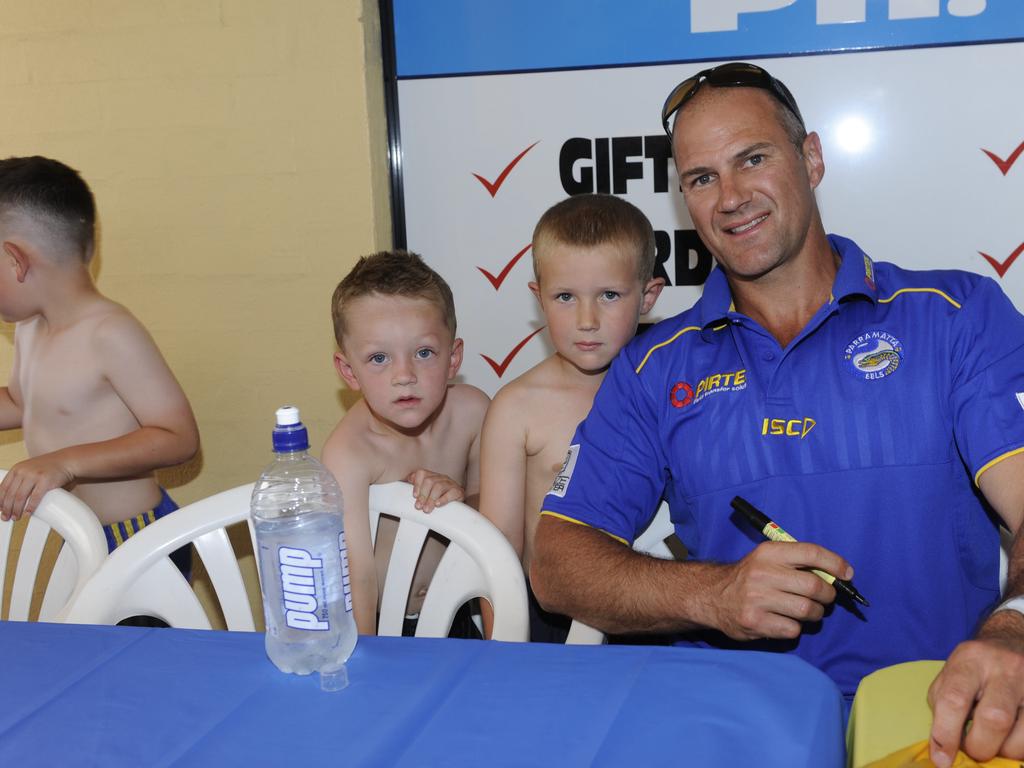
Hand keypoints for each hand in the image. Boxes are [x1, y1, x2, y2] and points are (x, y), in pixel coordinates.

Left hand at [0, 454, 74, 520]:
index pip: (3, 488)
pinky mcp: (45, 481)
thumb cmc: (49, 468)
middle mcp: (23, 471)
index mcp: (17, 469)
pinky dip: (30, 507)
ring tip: (16, 517)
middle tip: (6, 517)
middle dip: (6, 508)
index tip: (0, 509)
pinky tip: (28, 513)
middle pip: (10, 494)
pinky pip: (34, 497)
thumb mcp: (29, 469)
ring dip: (16, 510)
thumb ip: (20, 480)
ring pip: (20, 497)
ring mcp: (34, 475)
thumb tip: (10, 500)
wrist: (67, 461)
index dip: (0, 501)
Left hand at [405, 470, 463, 513]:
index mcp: (432, 476)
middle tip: (419, 506)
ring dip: (431, 499)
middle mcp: (441, 478)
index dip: (416, 484)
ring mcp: (450, 484)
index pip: (421, 473)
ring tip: (427, 509)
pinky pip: (451, 493)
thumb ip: (417, 491)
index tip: (414, 496)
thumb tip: (405, 489)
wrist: (457, 506)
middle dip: (423, 494)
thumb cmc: (439, 499)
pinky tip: (438, 504)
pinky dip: (443, 499)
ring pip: (438, 486)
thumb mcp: (427, 494)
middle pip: (429, 481)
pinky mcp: (458, 491)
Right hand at [711, 541, 850, 640]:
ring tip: (806, 611)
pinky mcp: (755, 622)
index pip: (810, 552)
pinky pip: (793, 630)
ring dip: (815, 614)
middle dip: (828, 595)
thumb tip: (838, 575)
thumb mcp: (768, 559)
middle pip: (815, 586)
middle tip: (824, 598)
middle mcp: (763, 573)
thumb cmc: (751, 577)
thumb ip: (798, 563)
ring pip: (807, 611)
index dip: (835, 563)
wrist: (714, 596)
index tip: (847, 574)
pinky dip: (795, 628)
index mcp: (769, 553)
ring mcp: (758, 599)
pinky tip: (783, 621)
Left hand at [928, 611, 1023, 766]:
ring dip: (1006, 751)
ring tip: (995, 744)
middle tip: (973, 750)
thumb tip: (943, 750)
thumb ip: (943, 707)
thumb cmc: (974, 667)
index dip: (945, 734)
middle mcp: (1005, 668)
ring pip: (1023, 734)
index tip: (942, 760)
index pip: (954, 699)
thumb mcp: (950, 676)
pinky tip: (1011, 739)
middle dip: (980, 746)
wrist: (1011, 643)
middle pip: (995, 718)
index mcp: (970, 660)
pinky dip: (1021, 747)